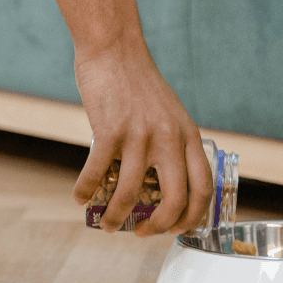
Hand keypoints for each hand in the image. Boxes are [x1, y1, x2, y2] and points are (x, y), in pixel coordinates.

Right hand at [48, 0, 211, 235]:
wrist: (115, 50)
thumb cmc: (138, 83)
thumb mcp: (170, 114)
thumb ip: (170, 145)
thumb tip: (158, 185)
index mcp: (188, 136)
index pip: (203, 188)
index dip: (192, 216)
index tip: (176, 229)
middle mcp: (169, 138)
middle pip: (174, 198)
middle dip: (159, 226)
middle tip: (144, 232)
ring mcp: (140, 135)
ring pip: (131, 192)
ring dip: (116, 216)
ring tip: (107, 224)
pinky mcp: (110, 130)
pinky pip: (97, 172)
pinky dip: (86, 190)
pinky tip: (79, 197)